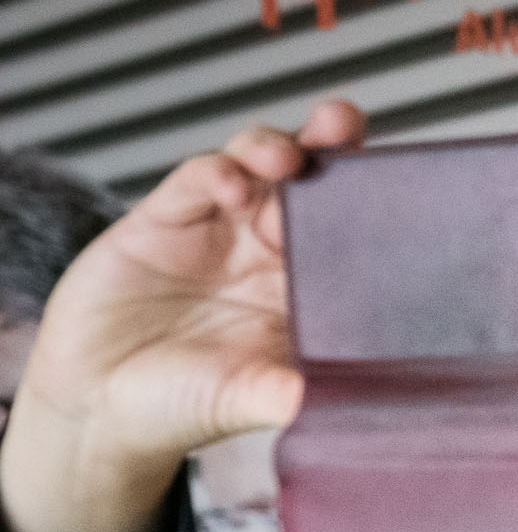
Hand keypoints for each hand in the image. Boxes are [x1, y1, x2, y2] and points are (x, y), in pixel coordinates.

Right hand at [1, 101, 363, 531]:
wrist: (99, 407)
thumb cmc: (185, 405)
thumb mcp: (242, 401)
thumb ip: (281, 395)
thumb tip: (333, 404)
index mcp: (312, 291)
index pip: (355, 231)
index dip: (375, 199)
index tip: (403, 181)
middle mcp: (271, 252)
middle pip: (313, 180)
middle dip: (332, 146)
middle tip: (344, 125)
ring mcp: (219, 230)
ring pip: (258, 165)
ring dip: (275, 148)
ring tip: (284, 157)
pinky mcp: (163, 219)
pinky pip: (195, 179)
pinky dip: (215, 173)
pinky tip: (228, 186)